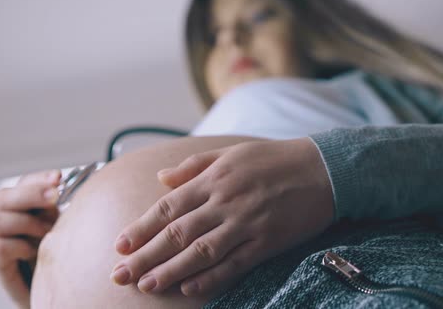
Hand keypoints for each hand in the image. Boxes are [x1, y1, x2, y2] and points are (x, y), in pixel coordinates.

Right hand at [0, 170, 60, 308]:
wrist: (46, 288)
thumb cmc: (53, 253)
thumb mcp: (57, 224)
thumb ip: (54, 207)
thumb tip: (61, 187)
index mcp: (17, 205)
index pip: (22, 182)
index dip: (38, 178)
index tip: (58, 177)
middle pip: (3, 196)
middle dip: (31, 193)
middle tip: (55, 197)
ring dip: (28, 224)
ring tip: (48, 235)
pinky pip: (0, 247)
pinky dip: (21, 247)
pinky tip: (35, 252)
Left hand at [110, 137, 333, 295]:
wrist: (323, 169)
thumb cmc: (271, 159)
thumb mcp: (229, 154)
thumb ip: (192, 166)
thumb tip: (161, 178)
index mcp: (213, 179)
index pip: (168, 208)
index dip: (141, 229)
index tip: (119, 246)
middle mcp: (224, 201)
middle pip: (177, 233)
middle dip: (145, 256)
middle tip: (120, 275)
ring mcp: (246, 223)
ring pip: (201, 251)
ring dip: (170, 271)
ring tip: (146, 285)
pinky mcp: (267, 241)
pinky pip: (235, 263)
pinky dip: (211, 277)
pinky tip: (189, 288)